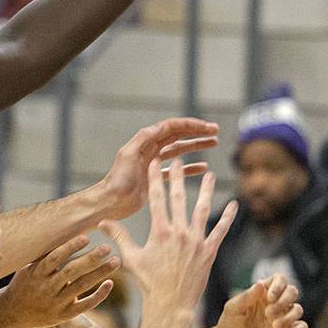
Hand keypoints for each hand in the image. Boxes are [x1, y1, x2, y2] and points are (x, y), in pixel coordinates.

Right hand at [0, 235, 119, 327]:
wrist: (13, 313)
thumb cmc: (24, 284)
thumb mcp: (27, 268)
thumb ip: (44, 256)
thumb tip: (62, 232)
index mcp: (36, 273)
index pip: (55, 258)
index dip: (70, 247)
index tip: (86, 237)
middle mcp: (47, 288)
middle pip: (71, 271)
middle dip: (90, 259)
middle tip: (107, 248)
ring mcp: (56, 303)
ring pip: (81, 286)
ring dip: (100, 273)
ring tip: (116, 261)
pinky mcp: (65, 315)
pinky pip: (85, 305)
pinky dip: (99, 295)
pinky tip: (109, 283)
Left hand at [93, 117, 219, 221]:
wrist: (111, 201)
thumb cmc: (118, 180)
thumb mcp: (129, 155)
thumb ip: (143, 139)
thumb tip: (160, 125)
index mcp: (145, 142)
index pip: (172, 127)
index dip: (191, 125)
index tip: (208, 127)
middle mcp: (150, 149)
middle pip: (177, 135)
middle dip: (196, 132)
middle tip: (216, 131)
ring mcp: (153, 163)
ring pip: (179, 150)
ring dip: (196, 145)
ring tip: (213, 143)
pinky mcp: (155, 178)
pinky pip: (176, 170)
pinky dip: (190, 167)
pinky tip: (203, 167)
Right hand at [103, 161, 235, 315]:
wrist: (171, 304)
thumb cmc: (149, 282)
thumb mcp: (131, 258)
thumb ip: (119, 237)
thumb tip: (102, 222)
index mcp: (159, 232)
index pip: (156, 198)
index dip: (155, 179)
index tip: (155, 164)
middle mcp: (179, 233)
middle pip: (179, 198)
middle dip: (179, 177)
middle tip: (180, 161)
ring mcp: (196, 241)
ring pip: (202, 210)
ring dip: (207, 191)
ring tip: (211, 175)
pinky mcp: (209, 252)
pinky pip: (220, 231)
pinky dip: (227, 217)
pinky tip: (234, 204)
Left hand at [210, 273, 307, 327]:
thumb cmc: (229, 323)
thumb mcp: (234, 308)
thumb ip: (248, 296)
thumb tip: (260, 283)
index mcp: (262, 292)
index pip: (279, 279)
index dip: (279, 285)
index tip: (269, 298)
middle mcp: (274, 302)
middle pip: (292, 291)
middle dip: (283, 301)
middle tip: (268, 314)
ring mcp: (281, 316)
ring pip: (298, 309)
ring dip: (289, 317)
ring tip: (275, 326)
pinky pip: (301, 327)